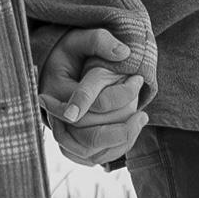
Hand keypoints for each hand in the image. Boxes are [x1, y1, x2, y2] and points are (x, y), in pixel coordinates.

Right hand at [37, 27, 148, 166]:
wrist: (56, 70)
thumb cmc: (71, 53)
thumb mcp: (80, 39)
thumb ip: (99, 41)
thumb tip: (123, 52)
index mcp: (57, 90)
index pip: (85, 105)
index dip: (116, 98)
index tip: (138, 84)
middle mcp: (54, 117)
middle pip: (88, 138)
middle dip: (121, 130)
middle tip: (144, 114)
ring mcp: (60, 133)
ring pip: (91, 153)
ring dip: (120, 142)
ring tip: (140, 121)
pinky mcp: (69, 145)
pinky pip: (92, 158)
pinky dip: (114, 151)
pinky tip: (130, 134)